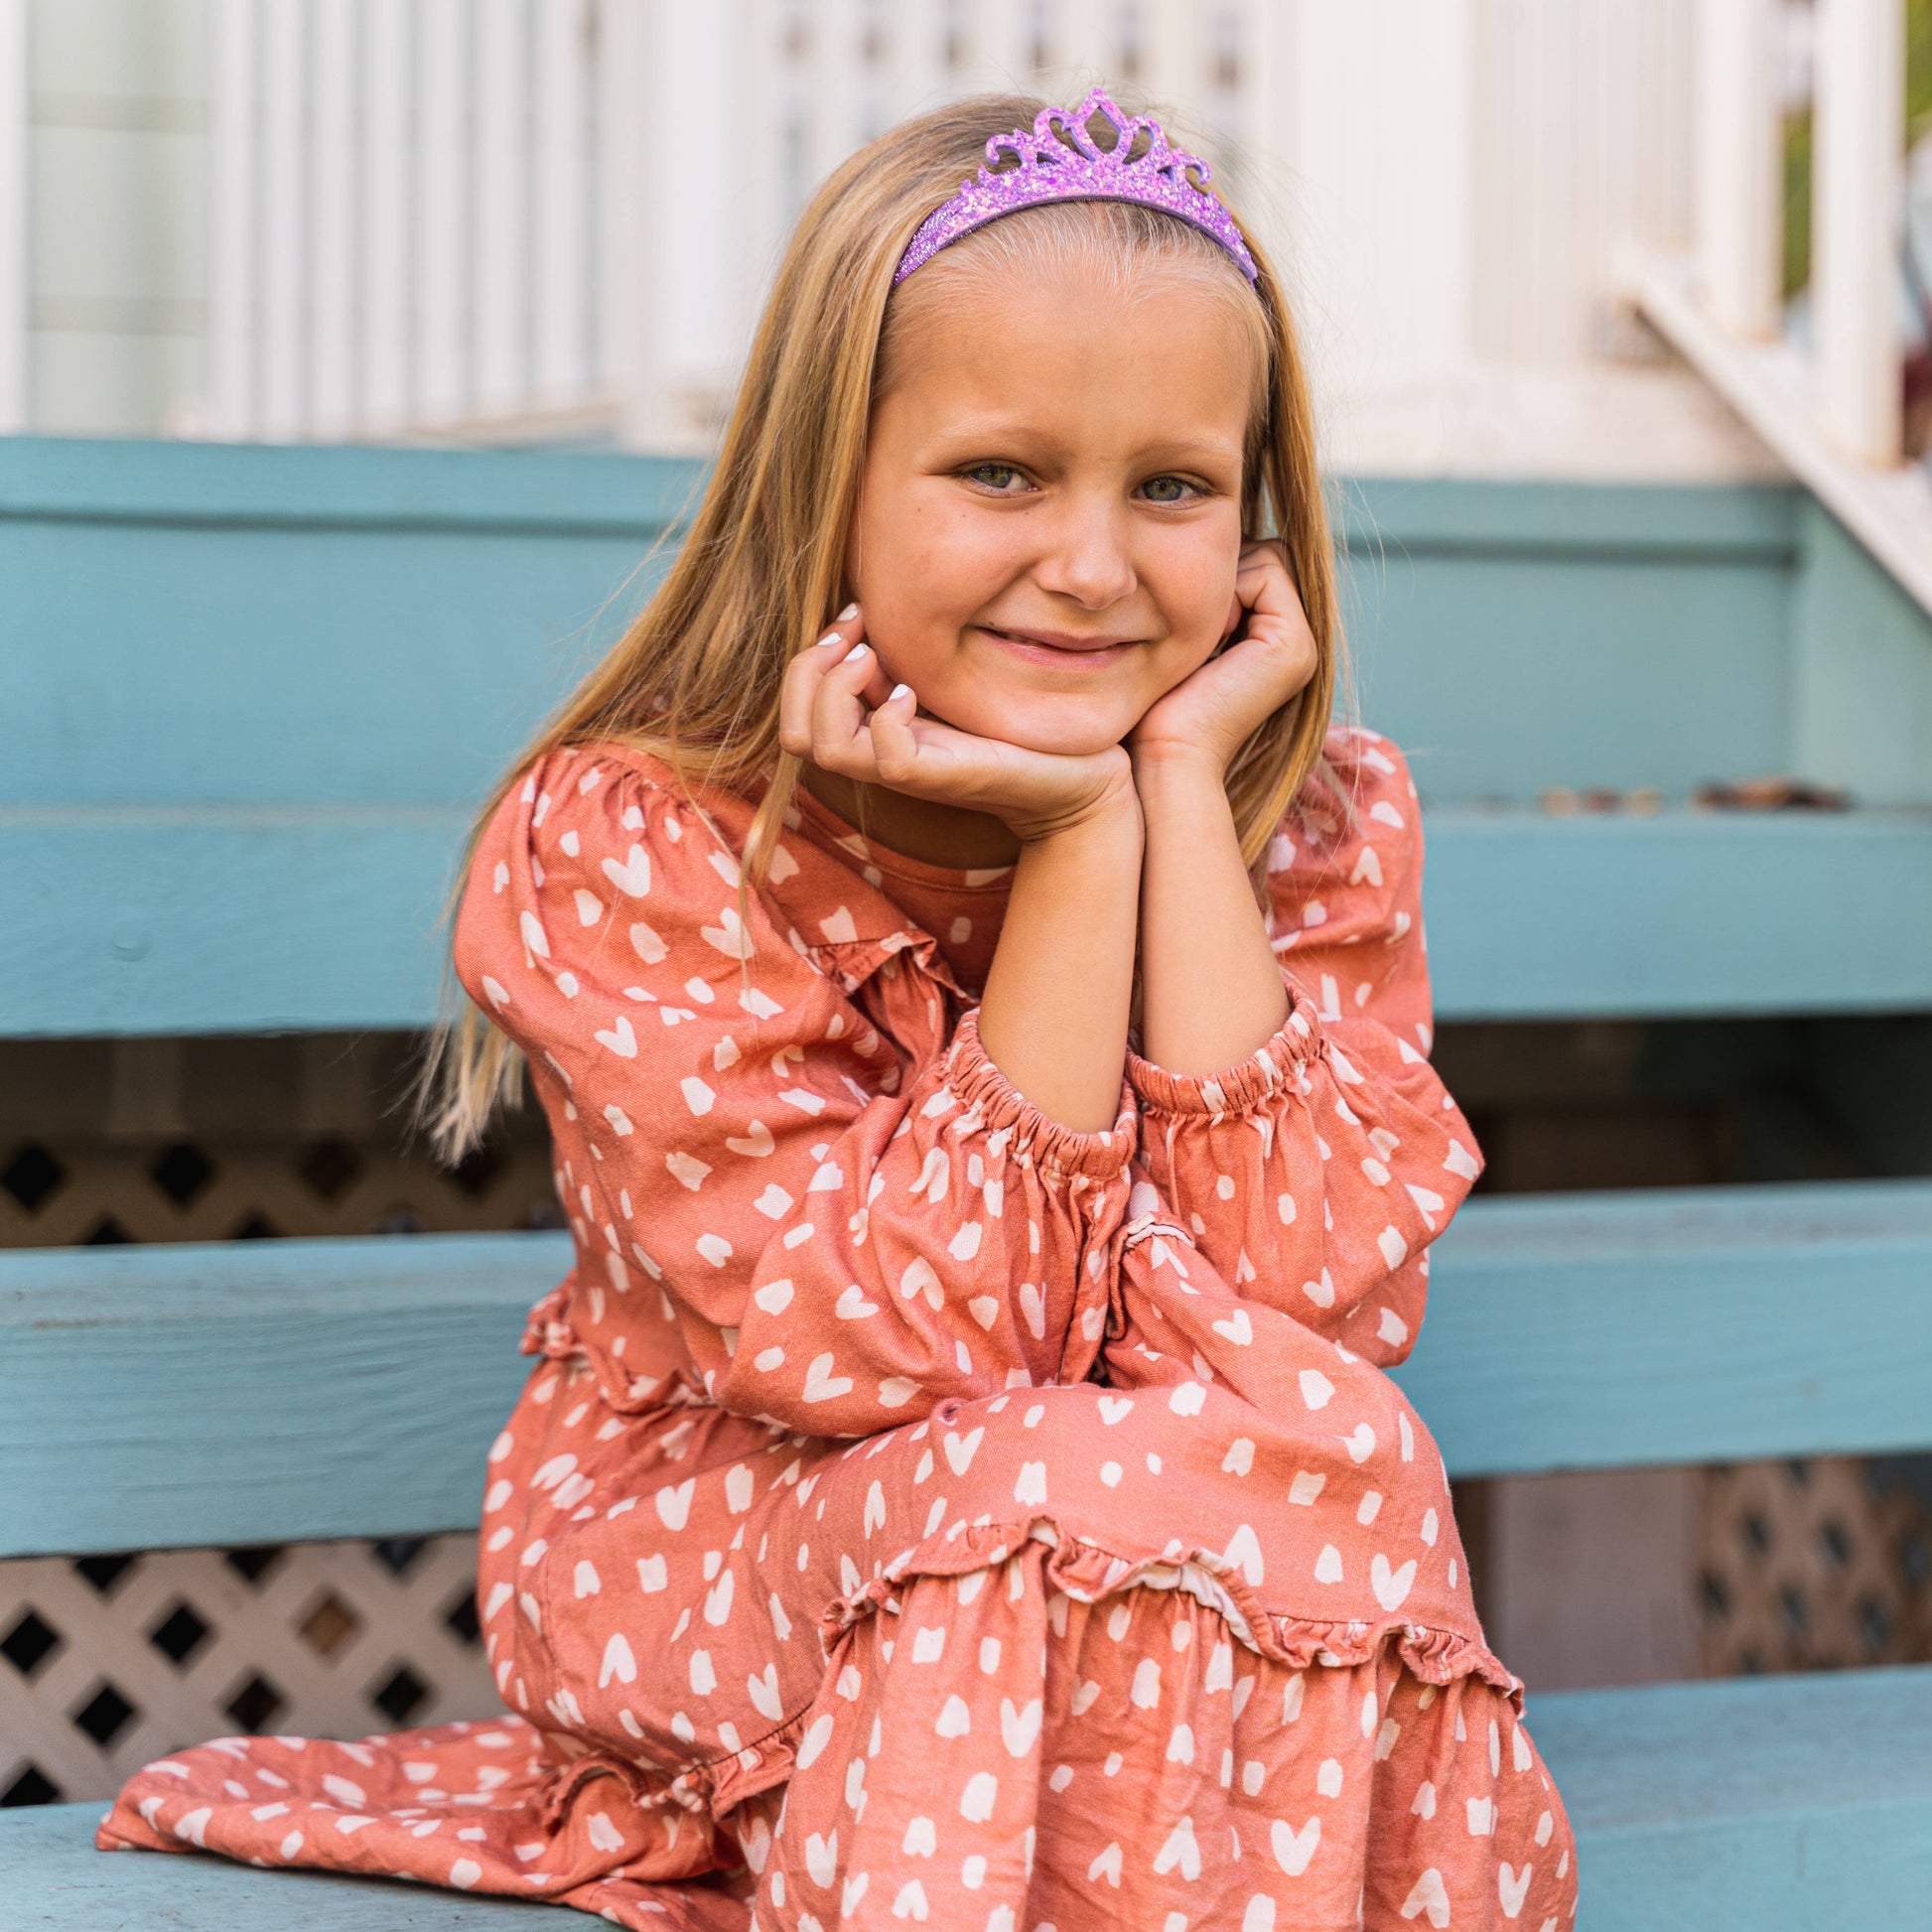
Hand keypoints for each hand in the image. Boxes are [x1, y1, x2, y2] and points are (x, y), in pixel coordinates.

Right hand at [779, 606, 1137, 842]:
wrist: (1079, 776)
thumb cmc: (1019, 724)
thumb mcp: (952, 679)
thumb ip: (908, 658)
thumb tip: (869, 614)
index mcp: (877, 730)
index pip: (798, 706)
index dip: (811, 655)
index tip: (855, 615)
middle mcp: (880, 753)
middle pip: (794, 731)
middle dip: (809, 669)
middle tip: (857, 632)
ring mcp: (907, 769)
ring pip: (821, 745)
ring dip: (836, 687)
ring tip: (876, 657)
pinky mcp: (942, 778)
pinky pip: (888, 756)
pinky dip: (891, 717)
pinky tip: (914, 692)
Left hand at [1129, 541, 1317, 780]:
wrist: (1164, 757)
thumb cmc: (1154, 706)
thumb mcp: (1176, 641)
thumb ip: (1199, 599)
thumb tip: (1187, 545)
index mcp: (1274, 641)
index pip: (1253, 562)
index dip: (1213, 575)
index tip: (1179, 623)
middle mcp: (1296, 642)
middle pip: (1262, 554)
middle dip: (1220, 574)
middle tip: (1188, 627)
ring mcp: (1302, 645)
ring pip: (1265, 556)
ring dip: (1219, 583)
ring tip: (1197, 636)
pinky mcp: (1294, 646)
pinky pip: (1266, 570)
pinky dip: (1228, 590)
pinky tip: (1208, 638)